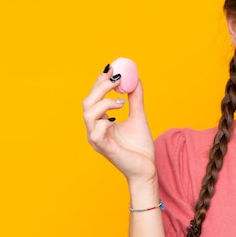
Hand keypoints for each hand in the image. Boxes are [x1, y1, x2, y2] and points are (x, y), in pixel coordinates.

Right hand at [82, 66, 155, 184]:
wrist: (147, 168)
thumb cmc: (140, 148)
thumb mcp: (139, 117)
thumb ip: (135, 99)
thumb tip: (135, 80)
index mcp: (101, 122)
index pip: (94, 97)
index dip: (100, 81)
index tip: (112, 67)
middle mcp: (95, 129)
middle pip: (87, 103)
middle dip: (101, 86)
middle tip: (117, 77)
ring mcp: (97, 140)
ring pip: (88, 114)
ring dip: (104, 102)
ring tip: (122, 102)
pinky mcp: (104, 149)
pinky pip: (96, 132)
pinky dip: (104, 121)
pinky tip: (117, 119)